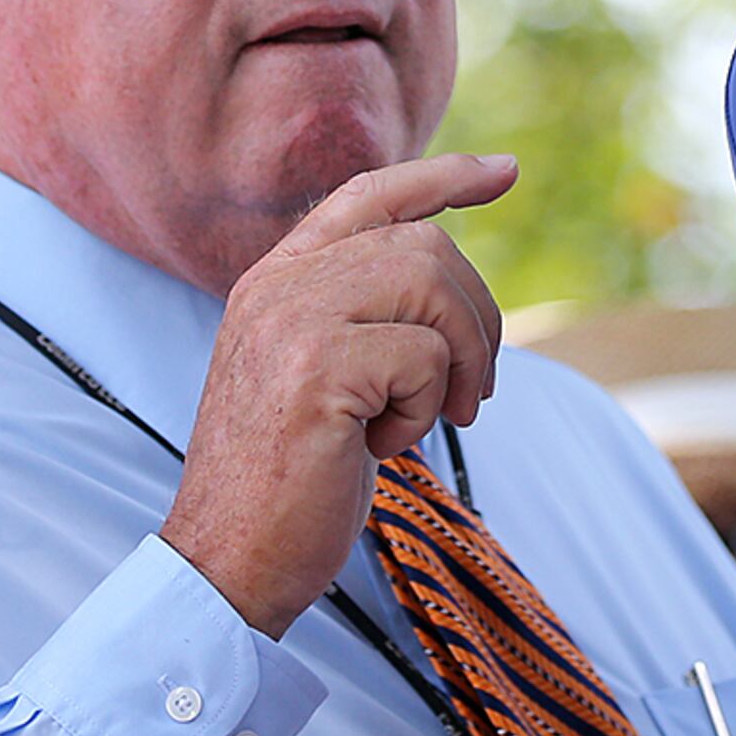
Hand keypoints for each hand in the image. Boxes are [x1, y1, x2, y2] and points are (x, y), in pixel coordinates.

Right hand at [159, 153, 514, 635]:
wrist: (229, 564)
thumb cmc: (291, 480)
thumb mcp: (322, 374)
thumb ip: (362, 314)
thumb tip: (451, 281)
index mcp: (275, 279)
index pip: (368, 194)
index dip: (443, 177)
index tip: (505, 172)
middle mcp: (278, 285)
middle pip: (426, 245)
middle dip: (475, 316)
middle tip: (473, 393)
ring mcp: (292, 320)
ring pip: (432, 287)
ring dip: (459, 360)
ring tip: (438, 418)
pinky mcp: (317, 368)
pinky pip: (424, 355)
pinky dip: (427, 407)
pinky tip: (386, 447)